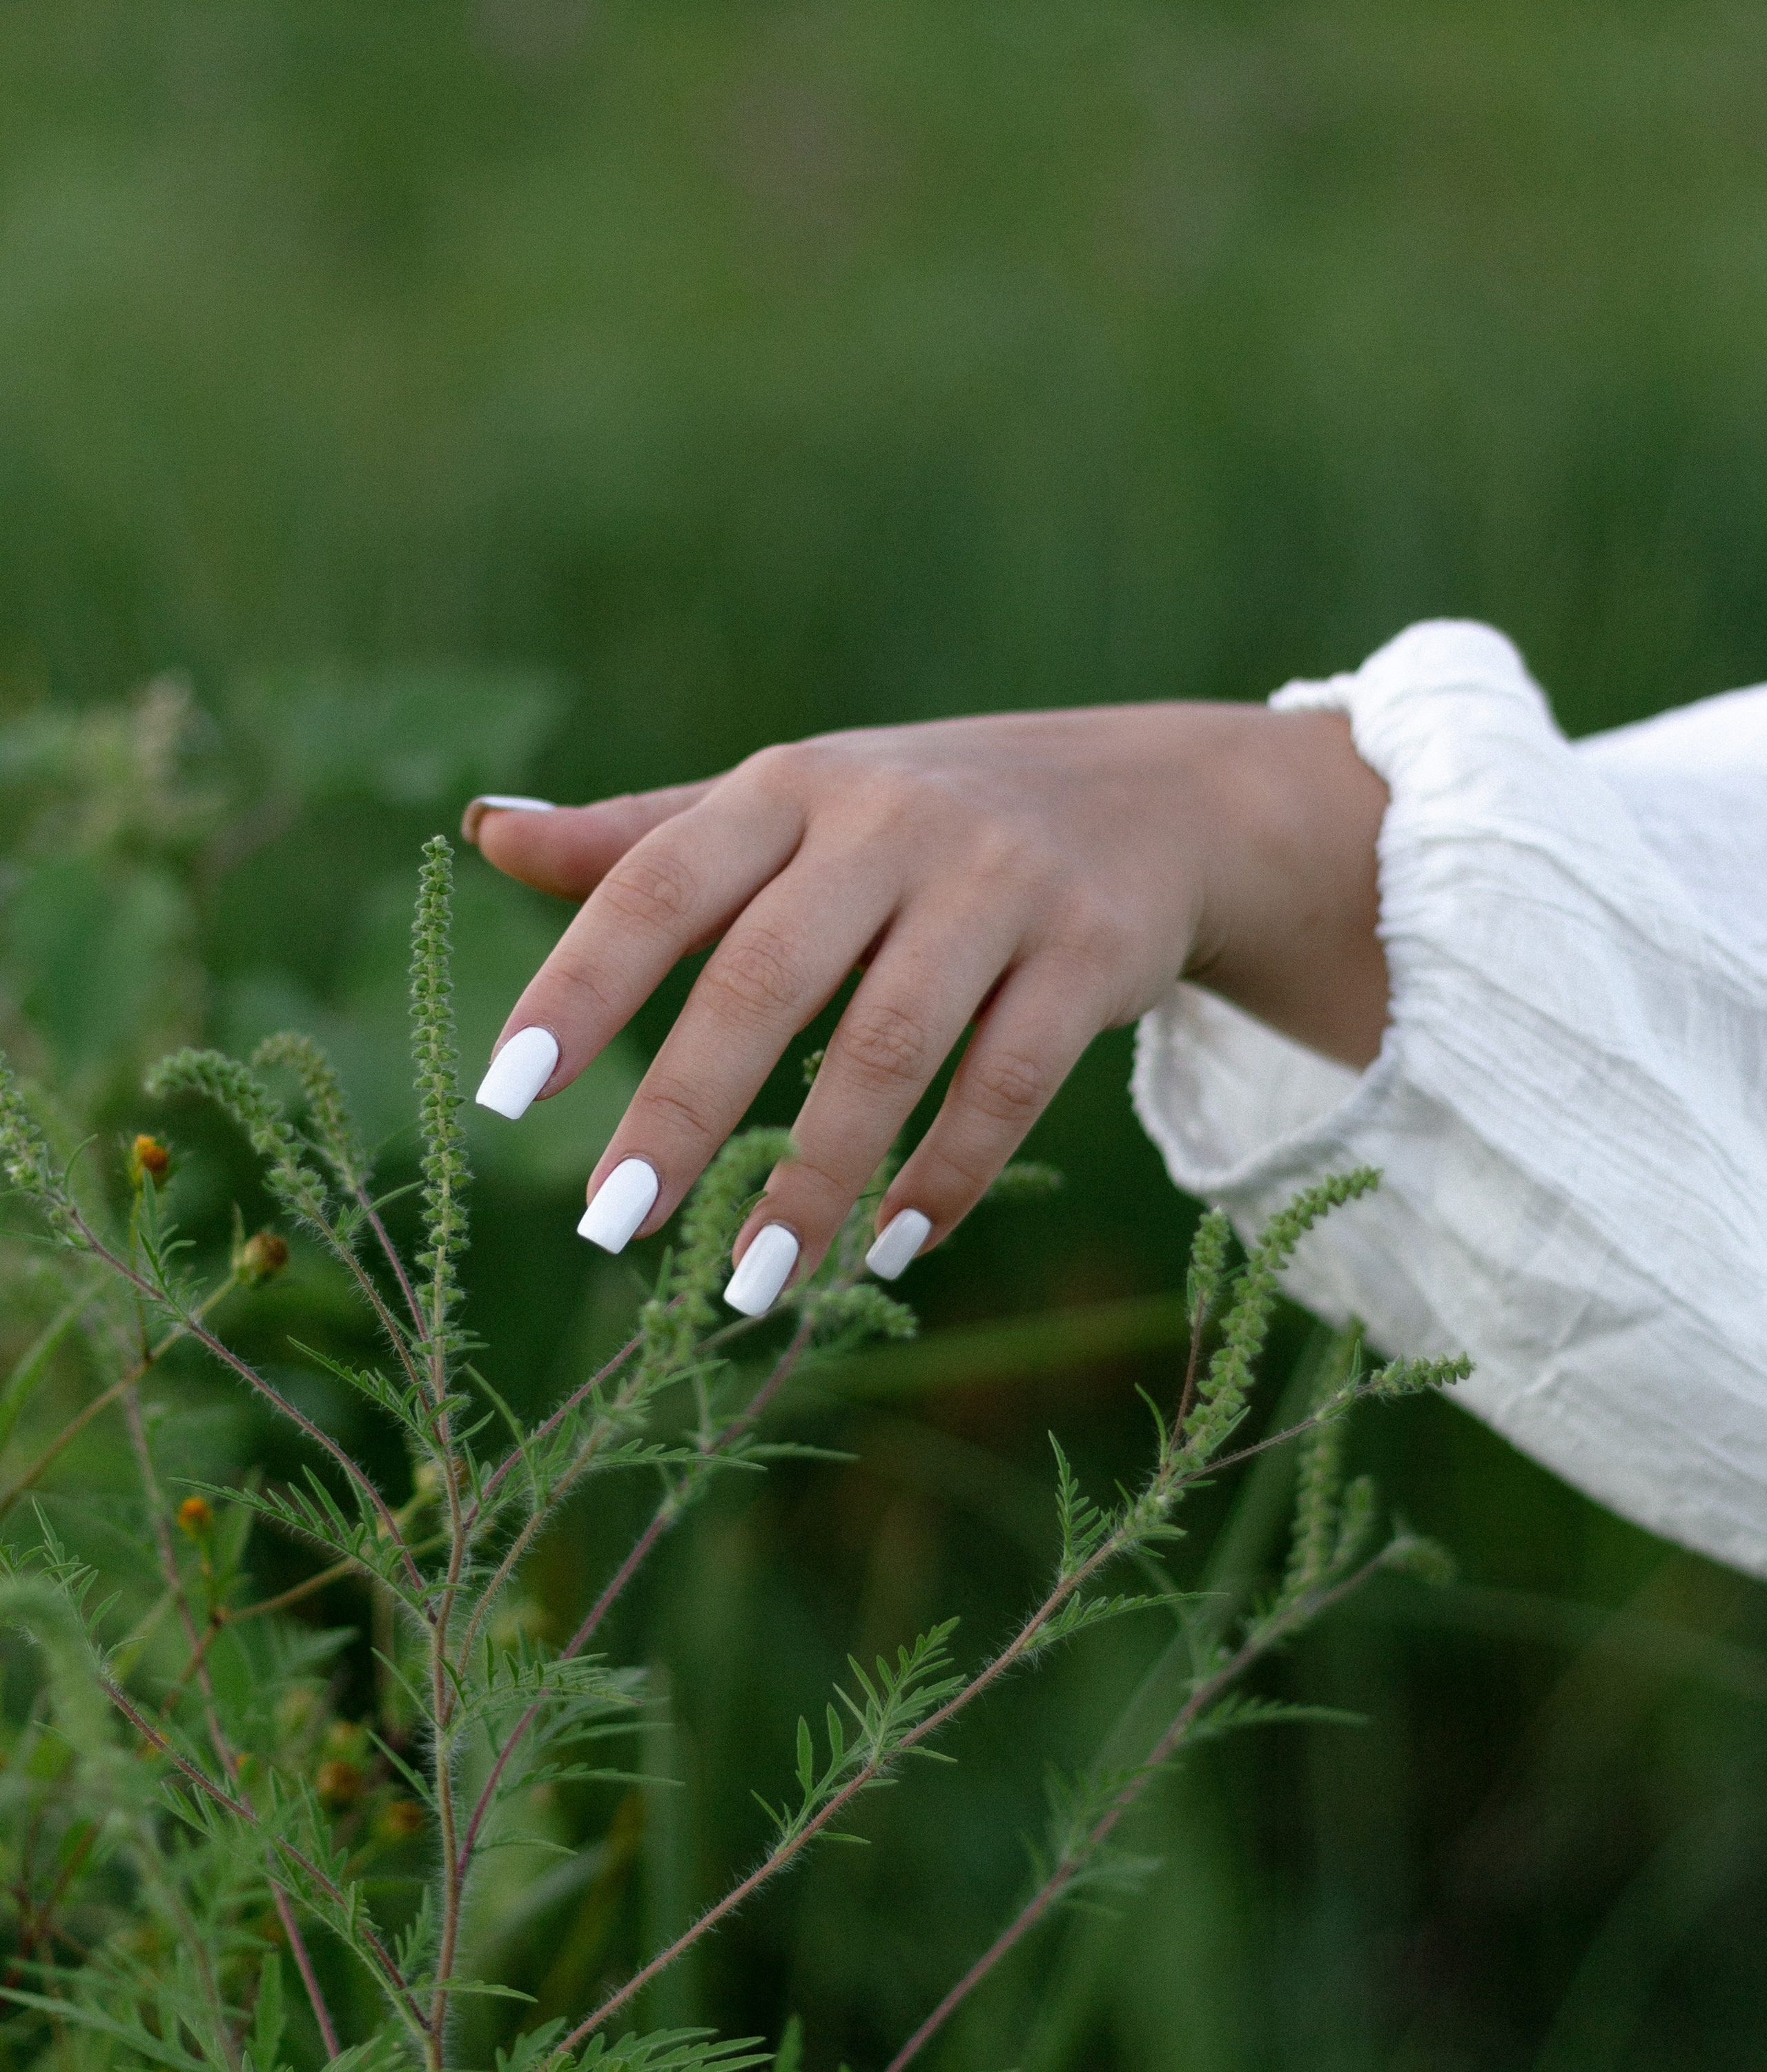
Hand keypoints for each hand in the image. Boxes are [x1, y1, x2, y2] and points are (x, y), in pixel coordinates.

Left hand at [462, 704, 1388, 1311]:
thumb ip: (646, 835)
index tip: (505, 1097)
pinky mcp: (1091, 950)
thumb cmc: (920, 817)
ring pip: (890, 1044)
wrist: (1154, 794)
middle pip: (767, 975)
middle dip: (681, 1108)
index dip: (579, 987)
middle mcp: (890, 822)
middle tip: (609, 1226)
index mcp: (789, 787)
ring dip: (815, 1176)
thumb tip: (490, 831)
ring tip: (749, 1285)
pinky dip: (946, 1173)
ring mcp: (1000, 883)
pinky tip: (888, 1248)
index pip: (659, 883)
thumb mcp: (788, 804)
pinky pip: (1008, 1081)